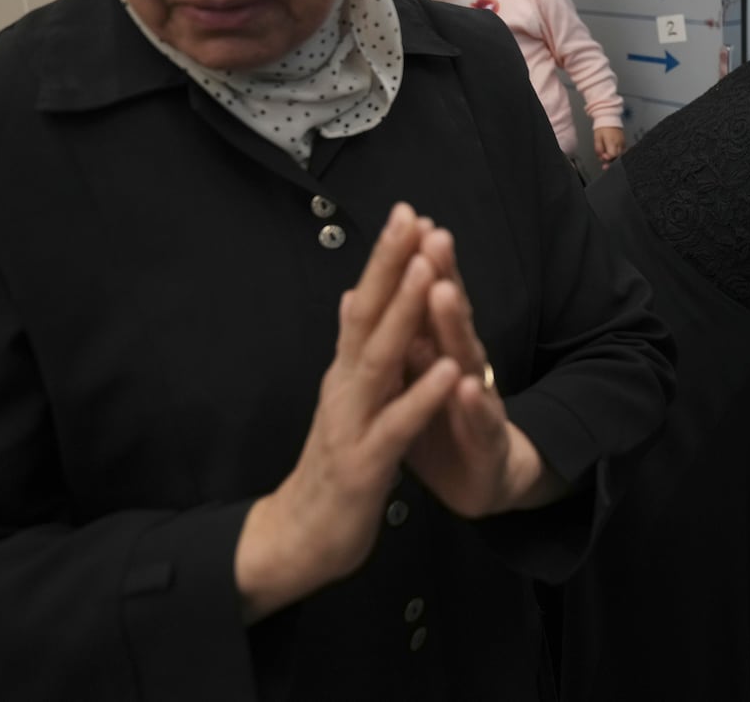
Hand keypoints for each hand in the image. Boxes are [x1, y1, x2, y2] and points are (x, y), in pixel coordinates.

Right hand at [235, 203, 461, 622]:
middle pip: (367, 316)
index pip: (365, 301)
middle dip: (391, 266)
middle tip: (411, 216)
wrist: (300, 539)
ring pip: (379, 361)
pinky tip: (449, 371)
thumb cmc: (332, 465)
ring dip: (404, 315)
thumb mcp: (344, 399)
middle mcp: (344, 386)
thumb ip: (351, 349)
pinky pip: (398, 426)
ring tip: (429, 272)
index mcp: (346, 370)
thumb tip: (352, 295)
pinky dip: (423, 397)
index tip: (408, 210)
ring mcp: (351, 423)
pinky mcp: (365, 464)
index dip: (385, 258)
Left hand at [401, 224, 567, 516]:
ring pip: (467, 357)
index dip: (418, 261)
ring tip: (444, 292)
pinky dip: (474, 402)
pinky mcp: (488, 439)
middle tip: (433, 237)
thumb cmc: (443, 423)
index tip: (406, 219)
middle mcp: (464, 363)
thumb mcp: (413, 377)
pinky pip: (481, 419)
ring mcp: (480, 399)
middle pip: (452, 315)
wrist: (483, 480)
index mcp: (440, 349)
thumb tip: (364, 291)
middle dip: (442, 275)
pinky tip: (467, 385)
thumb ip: (399, 333)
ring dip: (455, 325)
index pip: (429, 298)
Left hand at [594, 126, 625, 166]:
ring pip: (620, 155)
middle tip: (604, 158)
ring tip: (608, 154)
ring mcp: (623, 143)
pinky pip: (622, 151)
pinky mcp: (624, 142)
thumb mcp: (597, 139)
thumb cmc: (602, 128)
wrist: (609, 119)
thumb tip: (602, 158)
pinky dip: (618, 154)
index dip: (607, 159)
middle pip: (617, 157)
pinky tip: (613, 152)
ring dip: (614, 157)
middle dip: (610, 159)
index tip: (603, 156)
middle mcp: (619, 143)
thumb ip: (599, 150)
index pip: (613, 156)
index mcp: (612, 142)